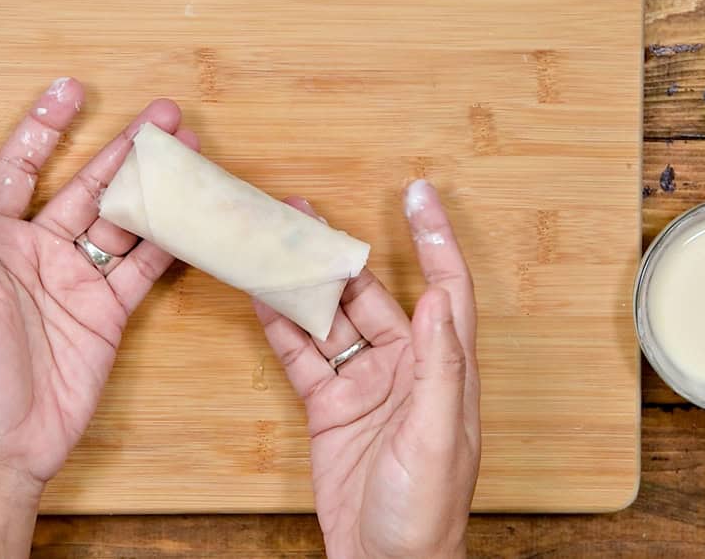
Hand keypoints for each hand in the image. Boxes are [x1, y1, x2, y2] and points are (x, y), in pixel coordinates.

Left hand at [0, 78, 196, 558]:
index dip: (44, 129)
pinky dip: (170, 240)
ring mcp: (78, 280)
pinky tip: (193, 212)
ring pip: (123, 220)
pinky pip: (143, 267)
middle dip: (124, 148)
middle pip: (88, 186)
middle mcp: (39, 252)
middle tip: (162, 114)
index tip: (71, 91)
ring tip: (188, 150)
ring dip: (153, 186)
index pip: (22, 170)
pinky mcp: (108, 312)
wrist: (2, 446)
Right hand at [254, 181, 479, 558]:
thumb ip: (438, 365)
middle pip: (369, 293)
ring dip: (302, 282)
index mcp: (442, 368)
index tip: (418, 193)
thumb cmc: (424, 511)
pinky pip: (301, 354)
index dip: (433, 238)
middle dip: (337, 251)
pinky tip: (260, 295)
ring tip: (274, 242)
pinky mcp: (329, 405)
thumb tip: (438, 297)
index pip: (444, 288)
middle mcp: (404, 367)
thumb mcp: (439, 435)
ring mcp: (363, 383)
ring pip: (328, 318)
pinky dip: (279, 325)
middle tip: (304, 212)